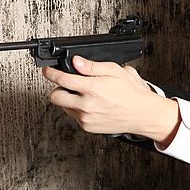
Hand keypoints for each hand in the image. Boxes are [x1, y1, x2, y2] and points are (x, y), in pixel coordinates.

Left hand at [42, 55, 180, 142]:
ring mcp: (86, 118)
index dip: (51, 73)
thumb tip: (76, 61)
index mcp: (93, 88)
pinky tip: (90, 104)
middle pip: (55, 97)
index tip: (47, 71)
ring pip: (64, 106)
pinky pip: (74, 116)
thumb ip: (92, 66)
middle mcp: (87, 105)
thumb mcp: (114, 71)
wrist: (142, 114)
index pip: (62, 79)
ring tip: (84, 94)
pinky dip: (77, 109)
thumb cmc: (131, 93)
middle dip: (57, 88)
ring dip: (68, 99)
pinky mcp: (87, 127)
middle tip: (65, 84)